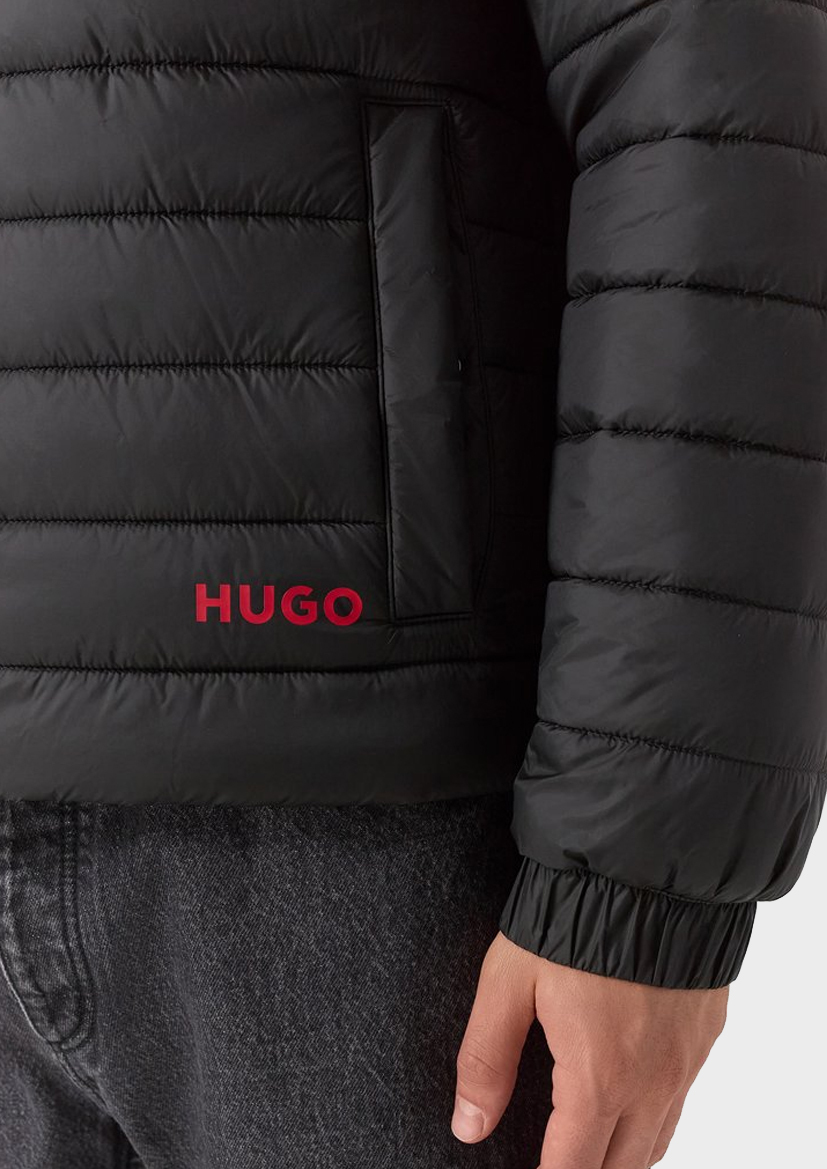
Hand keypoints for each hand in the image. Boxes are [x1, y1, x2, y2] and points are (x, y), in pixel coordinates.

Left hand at [452, 932, 727, 1166]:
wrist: (649, 865)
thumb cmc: (573, 916)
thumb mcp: (509, 980)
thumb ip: (486, 1058)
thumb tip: (469, 1126)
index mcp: (599, 1078)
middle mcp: (652, 1082)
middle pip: (622, 1167)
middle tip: (555, 1154)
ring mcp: (686, 1060)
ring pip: (658, 1139)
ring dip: (624, 1150)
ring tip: (589, 1140)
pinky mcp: (706, 1031)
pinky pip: (683, 1095)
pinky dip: (656, 1110)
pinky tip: (630, 1087)